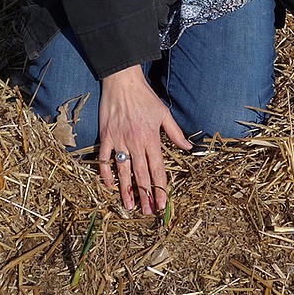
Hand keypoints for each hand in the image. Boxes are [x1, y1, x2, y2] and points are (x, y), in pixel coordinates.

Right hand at [98, 66, 190, 213]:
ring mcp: (119, 140)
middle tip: (148, 212)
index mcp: (151, 138)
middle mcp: (135, 142)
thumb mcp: (163, 113)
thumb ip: (175, 133)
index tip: (163, 204)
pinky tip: (109, 185)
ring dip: (127, 190)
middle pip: (141, 175)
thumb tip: (189, 148)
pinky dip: (106, 173)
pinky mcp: (106, 136)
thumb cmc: (145, 97)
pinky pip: (104, 159)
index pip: (157, 169)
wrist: (122, 82)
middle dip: (146, 196)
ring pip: (123, 171)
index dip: (161, 189)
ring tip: (129, 207)